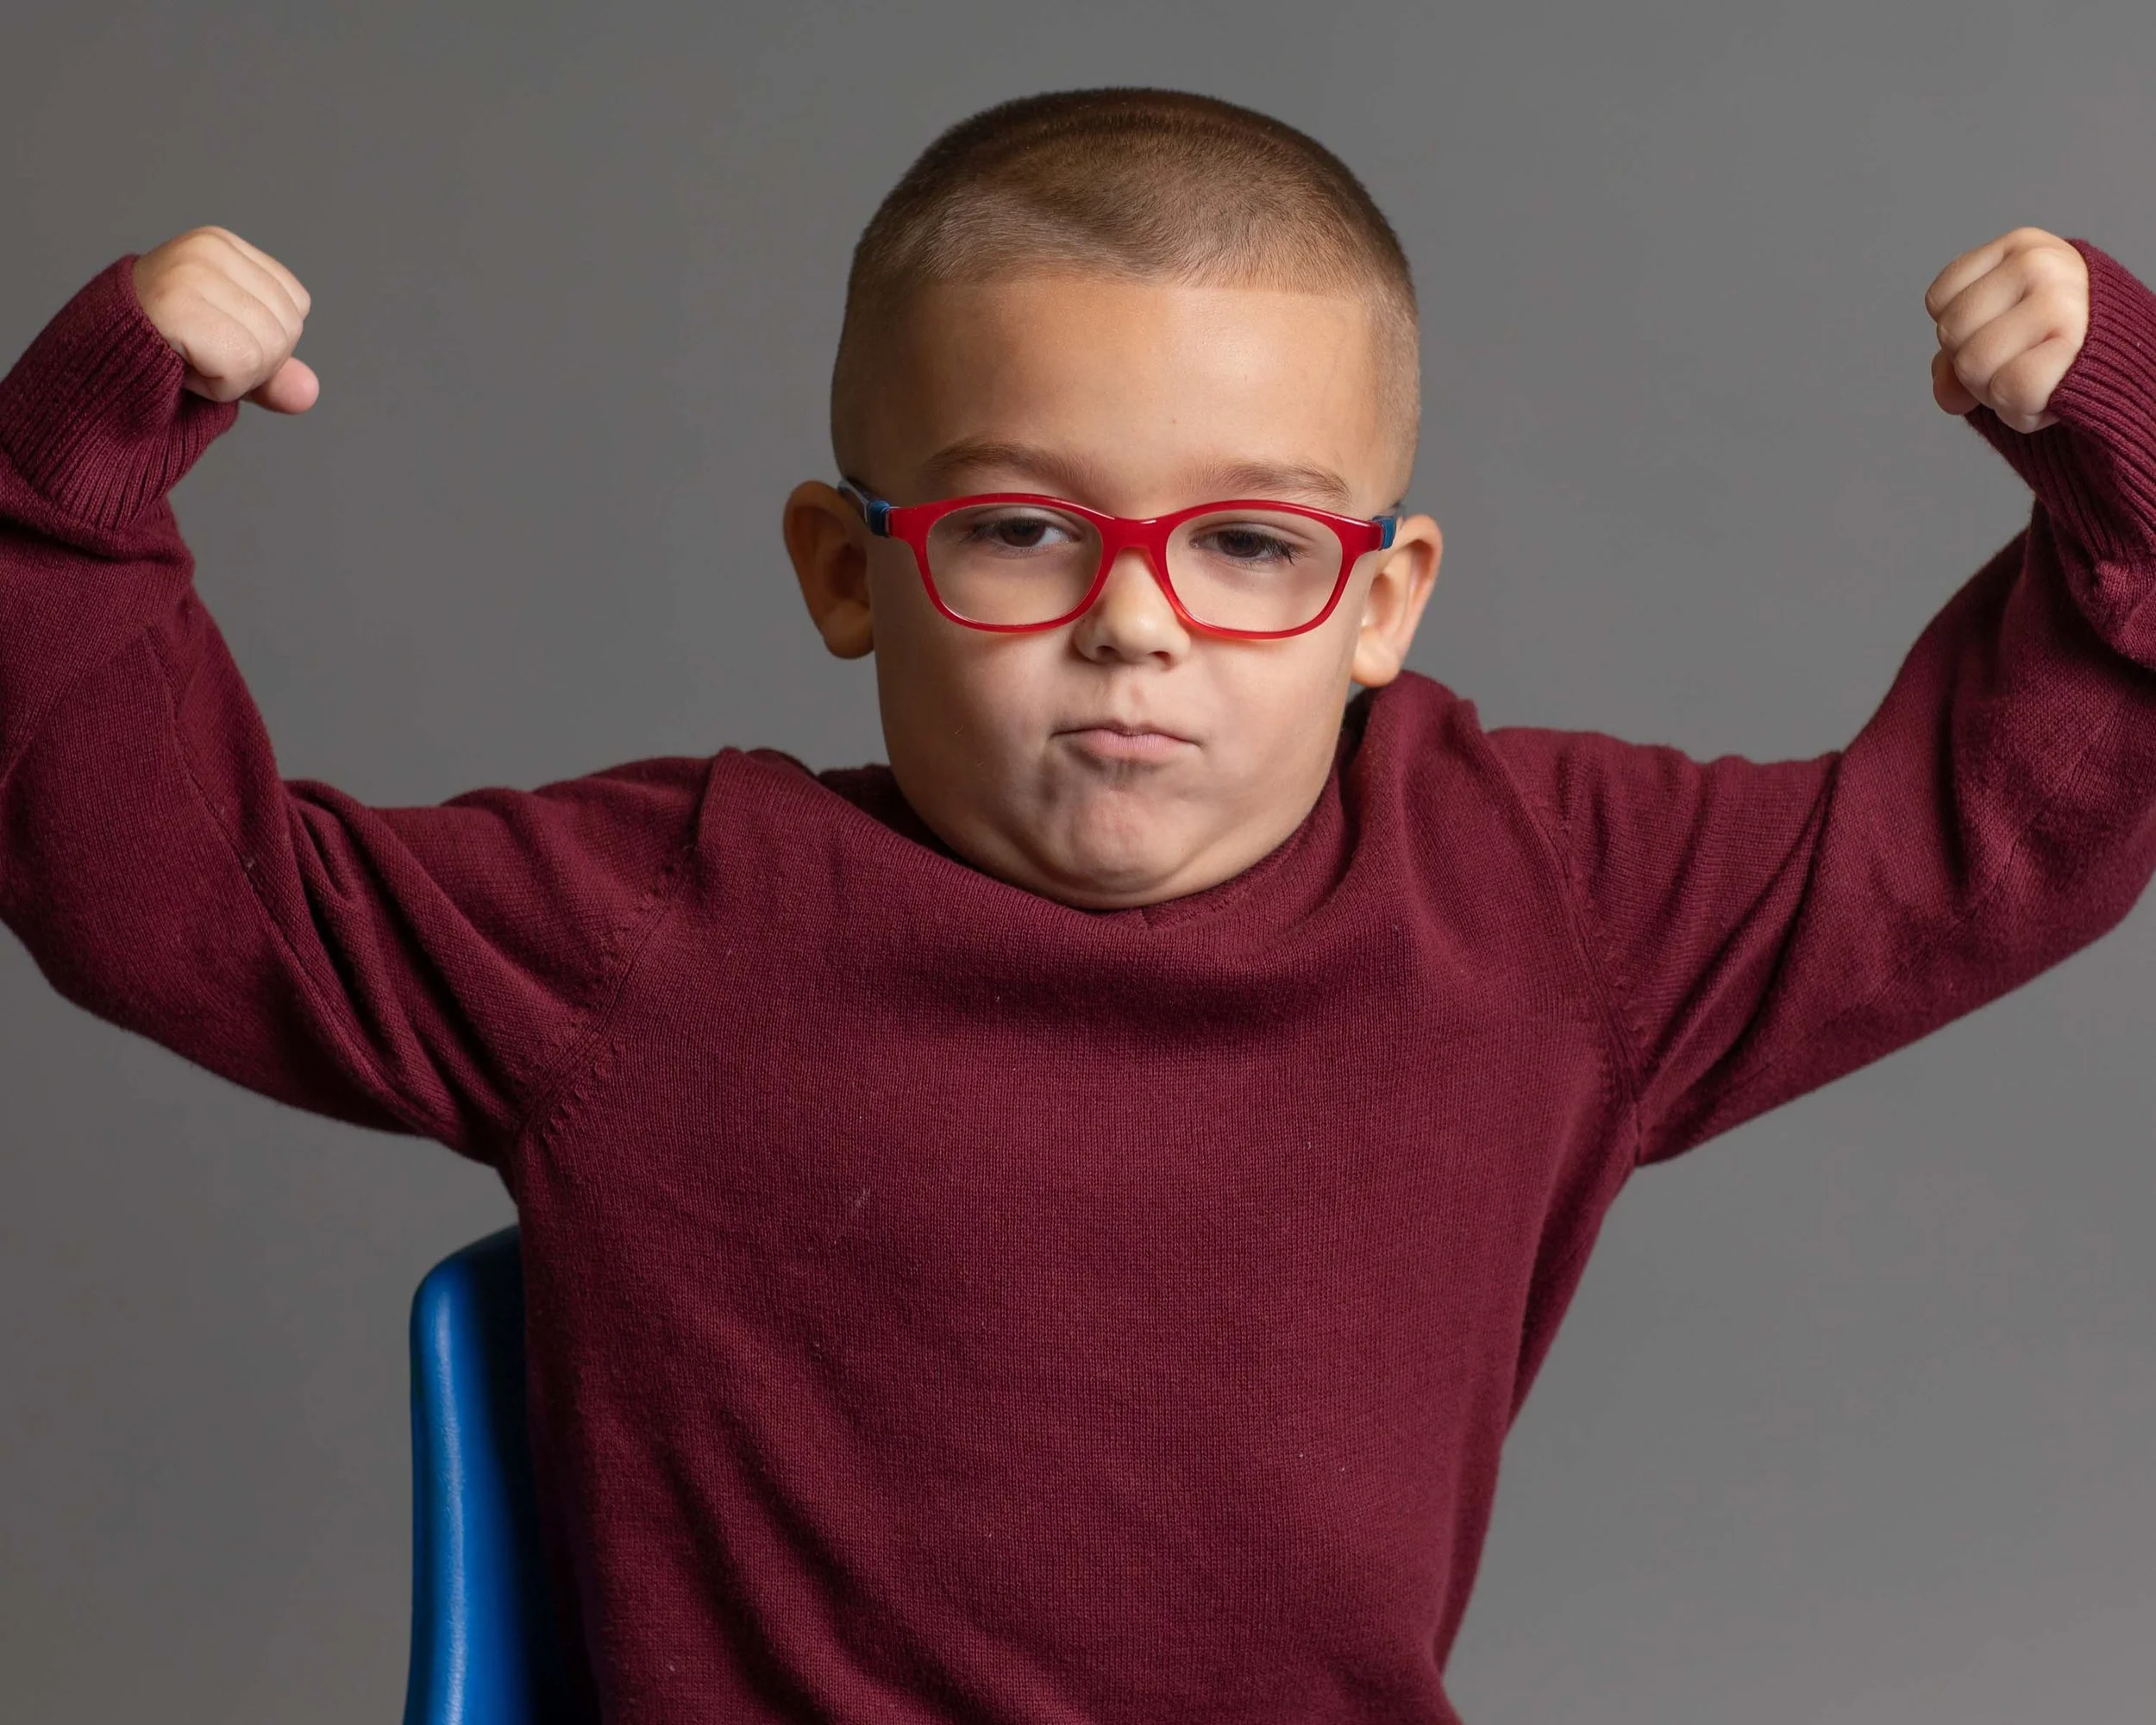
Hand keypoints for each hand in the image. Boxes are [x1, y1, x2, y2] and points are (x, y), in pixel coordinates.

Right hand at [130, 227, 317, 413]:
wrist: (87, 372)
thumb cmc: (152, 356)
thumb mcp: (225, 359)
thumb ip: (271, 370)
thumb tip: (308, 392)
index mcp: (221, 245)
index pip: (296, 305)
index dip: (262, 340)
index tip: (208, 339)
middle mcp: (207, 248)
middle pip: (288, 329)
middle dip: (249, 363)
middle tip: (192, 354)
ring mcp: (191, 272)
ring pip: (269, 351)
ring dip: (229, 377)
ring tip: (182, 358)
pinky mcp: (176, 303)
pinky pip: (241, 366)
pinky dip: (215, 386)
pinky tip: (178, 367)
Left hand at [1925, 226, 2087, 434]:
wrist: (2128, 365)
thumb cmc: (2057, 342)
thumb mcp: (2003, 329)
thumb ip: (1955, 357)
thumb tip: (1948, 395)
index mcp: (2022, 247)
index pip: (1940, 300)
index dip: (1959, 332)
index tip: (2001, 330)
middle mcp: (2041, 265)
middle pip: (1951, 333)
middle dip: (1973, 364)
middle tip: (2019, 360)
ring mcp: (2060, 303)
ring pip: (1973, 366)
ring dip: (1993, 392)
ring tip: (2034, 376)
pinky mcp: (2075, 348)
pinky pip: (2010, 392)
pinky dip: (2019, 412)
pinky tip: (2046, 397)